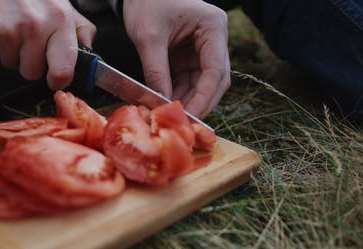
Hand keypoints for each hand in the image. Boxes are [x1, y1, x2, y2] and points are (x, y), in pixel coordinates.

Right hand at [0, 0, 95, 89]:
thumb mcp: (64, 6)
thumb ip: (81, 31)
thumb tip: (90, 58)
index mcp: (60, 20)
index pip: (63, 70)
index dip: (58, 80)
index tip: (55, 78)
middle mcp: (35, 26)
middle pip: (32, 73)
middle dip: (30, 62)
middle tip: (29, 40)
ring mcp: (9, 28)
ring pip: (11, 64)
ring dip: (11, 51)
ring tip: (13, 27)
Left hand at [123, 0, 229, 117]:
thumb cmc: (146, 2)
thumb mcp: (148, 37)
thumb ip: (156, 70)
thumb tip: (162, 102)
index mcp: (213, 27)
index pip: (216, 69)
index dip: (205, 96)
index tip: (191, 115)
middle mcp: (214, 39)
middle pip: (215, 80)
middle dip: (200, 102)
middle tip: (183, 122)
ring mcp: (204, 49)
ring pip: (203, 84)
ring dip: (189, 100)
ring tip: (172, 116)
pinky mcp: (191, 56)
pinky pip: (190, 81)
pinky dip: (179, 93)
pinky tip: (167, 105)